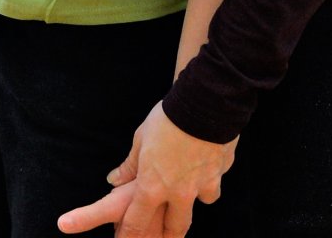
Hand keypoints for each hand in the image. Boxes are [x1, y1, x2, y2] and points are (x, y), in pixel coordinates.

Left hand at [57, 103, 235, 236]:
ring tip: (181, 216)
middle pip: (173, 229)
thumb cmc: (166, 121)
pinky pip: (212, 189)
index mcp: (152, 186)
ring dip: (186, 213)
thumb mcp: (140, 140)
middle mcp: (177, 194)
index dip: (130, 236)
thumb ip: (129, 166)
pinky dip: (207, 187)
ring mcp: (200, 187)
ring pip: (194, 211)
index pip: (137, 222)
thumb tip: (113, 180)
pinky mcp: (218, 176)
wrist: (204, 106)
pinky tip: (204, 179)